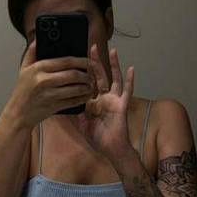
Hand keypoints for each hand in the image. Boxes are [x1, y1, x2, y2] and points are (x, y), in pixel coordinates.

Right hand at [6, 39, 93, 128]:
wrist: (18, 114)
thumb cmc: (22, 92)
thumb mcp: (23, 69)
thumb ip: (31, 53)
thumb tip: (37, 39)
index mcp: (39, 68)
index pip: (65, 61)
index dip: (81, 60)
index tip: (89, 61)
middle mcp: (44, 80)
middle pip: (73, 74)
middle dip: (86, 74)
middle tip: (92, 75)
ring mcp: (49, 95)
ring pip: (75, 89)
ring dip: (86, 87)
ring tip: (90, 85)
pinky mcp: (53, 107)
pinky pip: (72, 102)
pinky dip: (82, 99)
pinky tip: (86, 96)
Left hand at [77, 45, 134, 163]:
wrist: (111, 150)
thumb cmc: (99, 138)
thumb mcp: (82, 124)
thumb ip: (76, 112)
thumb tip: (66, 102)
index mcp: (94, 102)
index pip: (87, 83)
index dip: (83, 71)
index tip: (77, 58)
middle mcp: (104, 98)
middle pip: (99, 76)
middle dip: (95, 62)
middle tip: (91, 47)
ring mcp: (114, 100)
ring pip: (114, 79)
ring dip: (113, 65)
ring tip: (112, 51)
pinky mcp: (122, 105)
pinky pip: (127, 91)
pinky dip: (129, 81)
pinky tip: (131, 69)